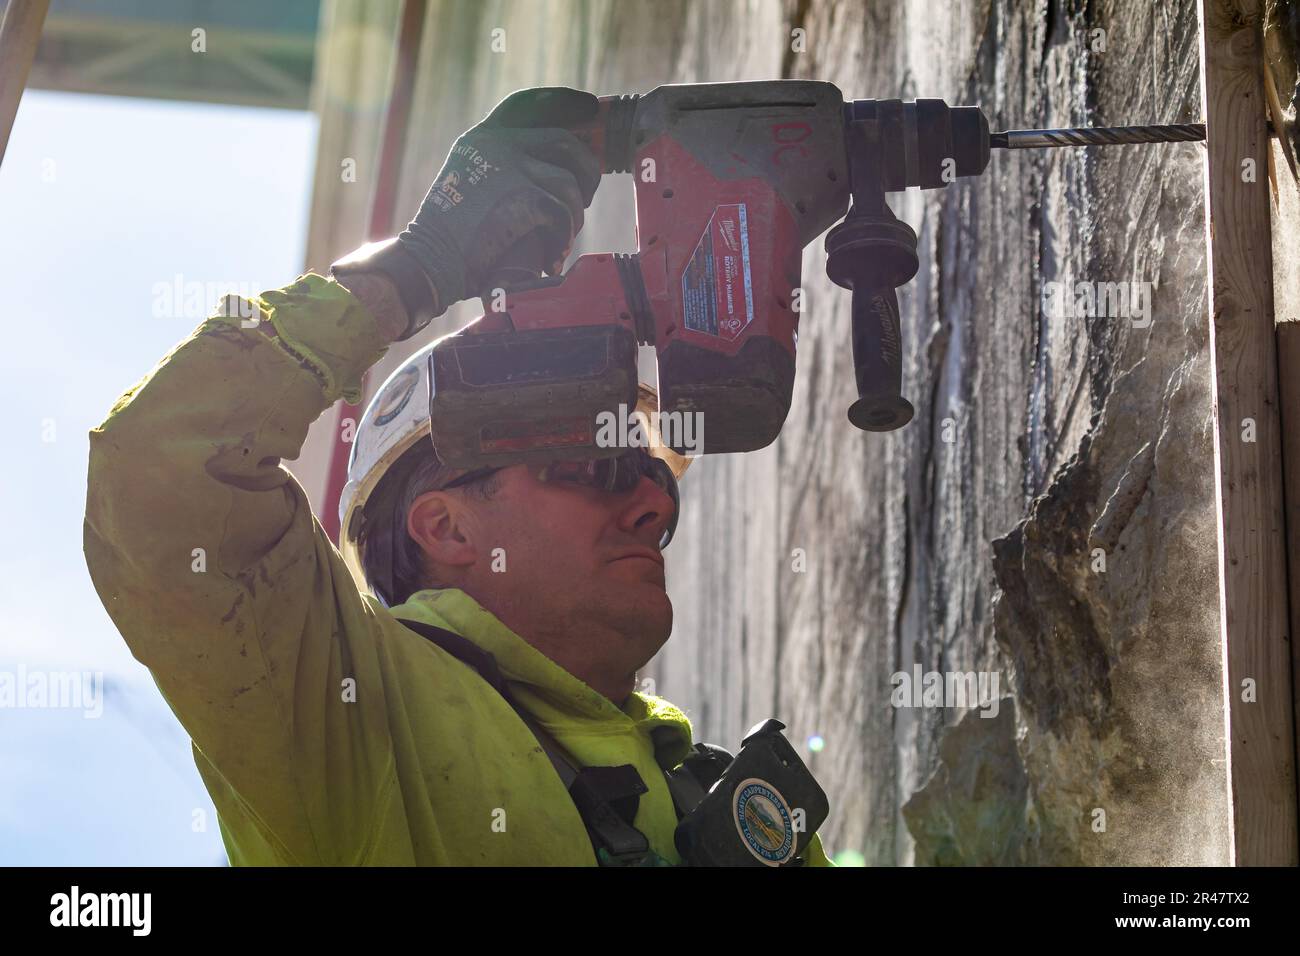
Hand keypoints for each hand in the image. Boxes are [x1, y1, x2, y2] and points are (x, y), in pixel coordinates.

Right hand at [397, 87, 601, 308]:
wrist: (429, 261)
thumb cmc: (448, 237)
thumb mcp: (466, 183)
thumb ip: (497, 169)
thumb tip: (546, 172)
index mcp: (482, 139)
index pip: (527, 104)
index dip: (563, 102)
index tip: (590, 108)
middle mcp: (497, 145)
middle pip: (563, 140)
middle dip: (587, 168)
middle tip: (588, 194)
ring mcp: (511, 170)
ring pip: (569, 183)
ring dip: (575, 214)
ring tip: (565, 236)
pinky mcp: (524, 200)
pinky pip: (563, 214)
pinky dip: (563, 238)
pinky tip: (553, 256)